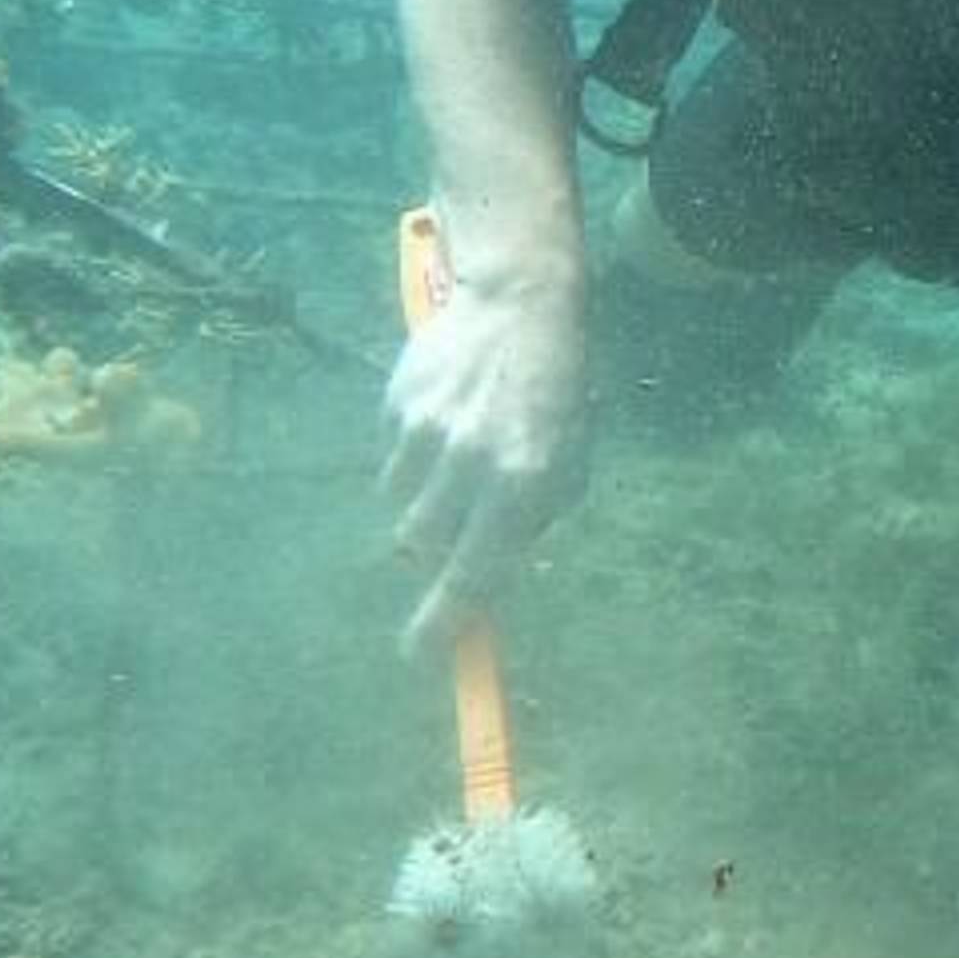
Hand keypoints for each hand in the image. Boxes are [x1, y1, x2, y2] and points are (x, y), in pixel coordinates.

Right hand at [382, 248, 586, 638]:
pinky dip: (411, 456)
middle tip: (449, 533)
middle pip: (422, 546)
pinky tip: (443, 420)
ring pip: (401, 505)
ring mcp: (428, 431)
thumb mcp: (568, 463)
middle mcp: (472, 463)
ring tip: (458, 459)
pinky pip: (391, 459)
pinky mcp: (398, 404)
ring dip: (424, 500)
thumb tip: (484, 582)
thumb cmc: (556, 394)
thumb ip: (530, 522)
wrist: (520, 304)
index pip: (474, 574)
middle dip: (432, 550)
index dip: (443, 622)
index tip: (418, 652)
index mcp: (524, 484)